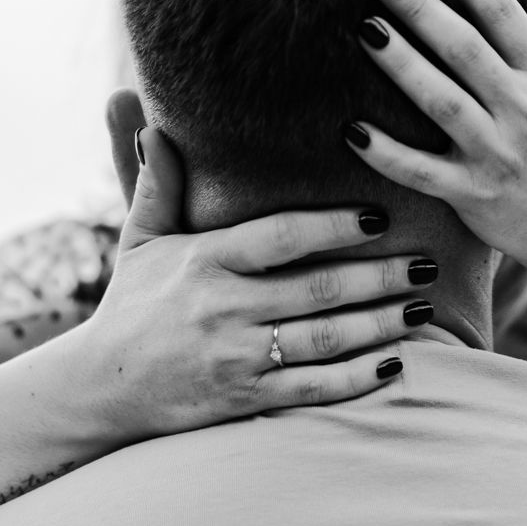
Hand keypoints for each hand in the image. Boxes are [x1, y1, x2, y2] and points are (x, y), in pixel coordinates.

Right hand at [69, 125, 432, 440]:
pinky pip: (313, 389)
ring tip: (422, 306)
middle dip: (380, 275)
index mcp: (204, 261)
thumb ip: (159, 186)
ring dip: (382, 322)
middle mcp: (223, 307)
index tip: (380, 216)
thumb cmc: (130, 307)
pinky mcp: (244, 400)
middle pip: (319, 288)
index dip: (334, 225)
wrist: (100, 388)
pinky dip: (358, 378)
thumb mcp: (139, 241)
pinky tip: (394, 363)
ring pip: (326, 339)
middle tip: (426, 263)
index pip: (281, 236)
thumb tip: (155, 125)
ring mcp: (236, 357)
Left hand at [344, 0, 526, 286]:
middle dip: (423, 9)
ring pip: (441, 102)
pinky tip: (352, 129)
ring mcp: (495, 154)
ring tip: (366, 29)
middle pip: (465, 50)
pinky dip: (387, 153)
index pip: (504, 14)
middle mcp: (522, 111)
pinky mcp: (471, 194)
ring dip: (401, 65)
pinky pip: (421, 172)